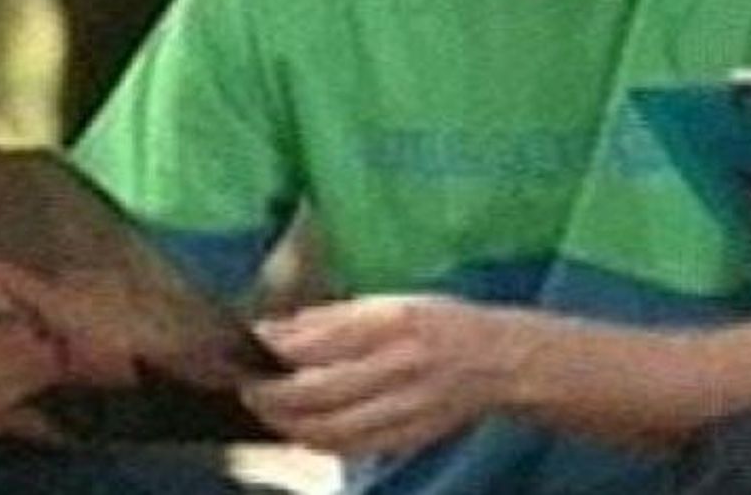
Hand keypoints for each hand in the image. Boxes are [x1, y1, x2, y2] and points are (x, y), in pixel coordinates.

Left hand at [242, 295, 520, 455]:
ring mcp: (405, 406)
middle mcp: (400, 364)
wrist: (501, 362)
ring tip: (268, 411)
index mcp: (395, 322)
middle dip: (271, 394)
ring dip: (288, 424)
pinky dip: (317, 441)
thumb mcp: (393, 303)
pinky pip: (349, 447)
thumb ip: (333, 319)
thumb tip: (277, 330)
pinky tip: (303, 430)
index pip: (317, 341)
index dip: (274, 350)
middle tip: (248, 387)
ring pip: (328, 428)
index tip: (248, 349)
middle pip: (315, 391)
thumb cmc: (443, 324)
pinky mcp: (407, 436)